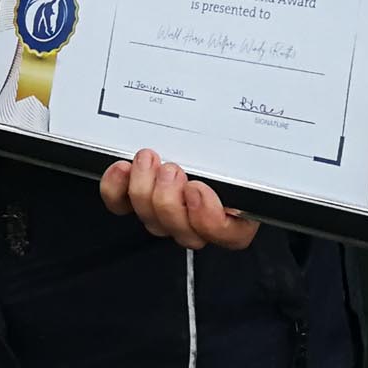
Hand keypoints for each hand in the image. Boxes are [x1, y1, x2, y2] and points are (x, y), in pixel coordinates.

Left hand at [100, 148, 258, 249]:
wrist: (201, 132)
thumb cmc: (229, 144)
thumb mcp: (247, 151)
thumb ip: (250, 161)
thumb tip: (250, 160)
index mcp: (237, 214)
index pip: (229, 235)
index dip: (209, 219)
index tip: (197, 189)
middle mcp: (200, 222)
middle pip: (184, 232)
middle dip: (171, 200)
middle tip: (171, 170)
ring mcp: (167, 214)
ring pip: (152, 220)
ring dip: (145, 189)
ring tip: (148, 161)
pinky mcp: (137, 200)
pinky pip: (121, 205)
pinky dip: (117, 188)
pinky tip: (122, 168)